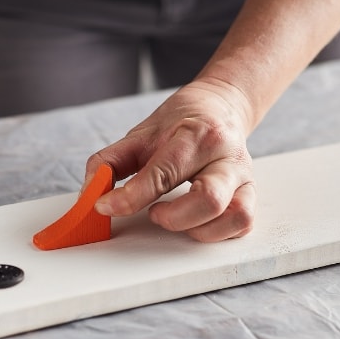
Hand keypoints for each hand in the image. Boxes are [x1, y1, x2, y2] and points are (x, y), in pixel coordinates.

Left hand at [85, 80, 255, 241]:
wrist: (220, 106)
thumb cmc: (179, 123)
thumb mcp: (139, 135)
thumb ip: (108, 163)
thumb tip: (89, 195)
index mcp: (196, 135)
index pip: (163, 173)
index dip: (131, 197)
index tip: (106, 207)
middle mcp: (226, 156)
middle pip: (208, 200)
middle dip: (172, 218)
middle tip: (153, 213)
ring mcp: (243, 177)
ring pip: (232, 216)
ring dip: (196, 228)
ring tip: (174, 217)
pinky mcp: (250, 194)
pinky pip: (242, 225)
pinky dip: (216, 232)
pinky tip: (195, 223)